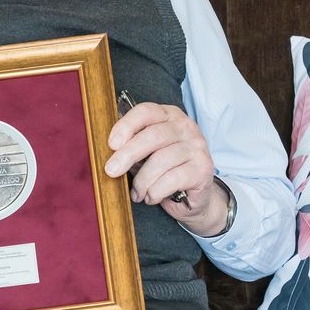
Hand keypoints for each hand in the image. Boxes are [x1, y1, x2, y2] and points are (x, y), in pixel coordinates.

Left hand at [105, 102, 229, 236]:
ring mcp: (197, 146)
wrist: (194, 196)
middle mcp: (185, 127)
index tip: (111, 144)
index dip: (126, 125)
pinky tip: (150, 197)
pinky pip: (173, 179)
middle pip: (153, 136)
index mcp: (168, 115)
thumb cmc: (164, 170)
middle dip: (128, 154)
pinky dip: (156, 192)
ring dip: (142, 181)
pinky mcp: (203, 168)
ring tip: (136, 193)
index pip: (146, 112)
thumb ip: (130, 146)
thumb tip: (106, 150)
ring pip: (161, 160)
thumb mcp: (145, 154)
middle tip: (111, 171)